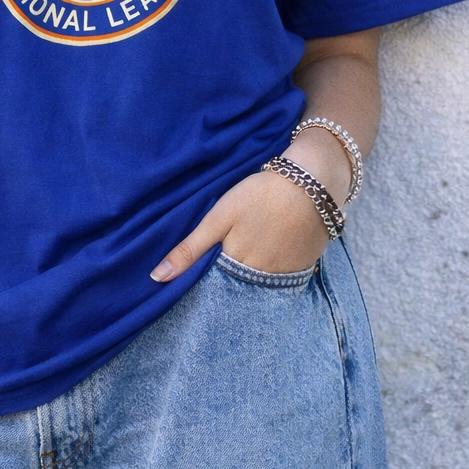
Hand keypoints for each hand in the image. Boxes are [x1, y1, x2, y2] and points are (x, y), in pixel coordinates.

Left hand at [150, 166, 331, 280]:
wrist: (312, 182)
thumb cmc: (260, 195)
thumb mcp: (218, 217)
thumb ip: (189, 249)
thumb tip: (156, 278)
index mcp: (235, 266)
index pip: (213, 286)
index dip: (205, 279)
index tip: (196, 276)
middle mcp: (260, 279)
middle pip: (237, 287)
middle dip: (228, 280)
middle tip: (225, 259)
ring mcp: (285, 275)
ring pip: (260, 284)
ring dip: (252, 276)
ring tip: (251, 253)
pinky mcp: (304, 267)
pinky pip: (283, 278)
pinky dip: (274, 270)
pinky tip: (272, 251)